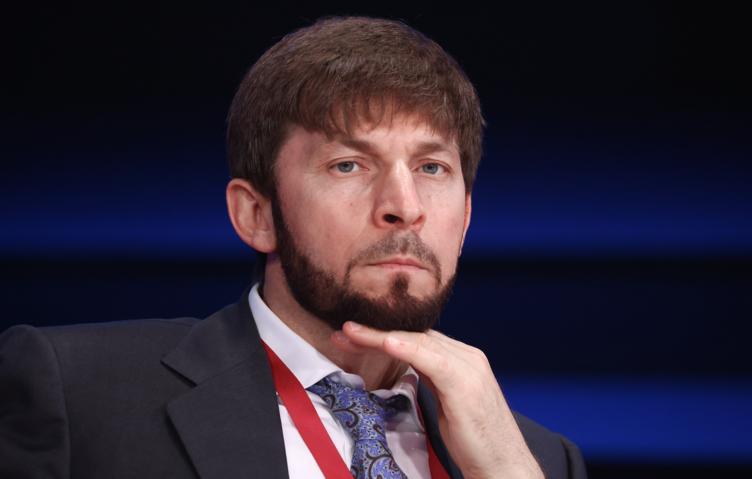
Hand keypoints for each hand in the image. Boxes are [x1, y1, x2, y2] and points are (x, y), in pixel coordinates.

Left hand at [335, 321, 543, 478]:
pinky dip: (406, 349)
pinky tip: (386, 343)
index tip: (354, 335)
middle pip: (415, 335)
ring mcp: (468, 367)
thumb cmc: (476, 440)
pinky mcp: (465, 383)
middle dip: (376, 332)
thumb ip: (432, 378)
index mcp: (463, 359)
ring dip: (380, 336)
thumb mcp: (448, 401)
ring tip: (351, 333)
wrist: (504, 465)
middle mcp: (468, 356)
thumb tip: (407, 366)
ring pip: (418, 342)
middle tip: (344, 330)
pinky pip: (431, 359)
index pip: (418, 337)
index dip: (385, 334)